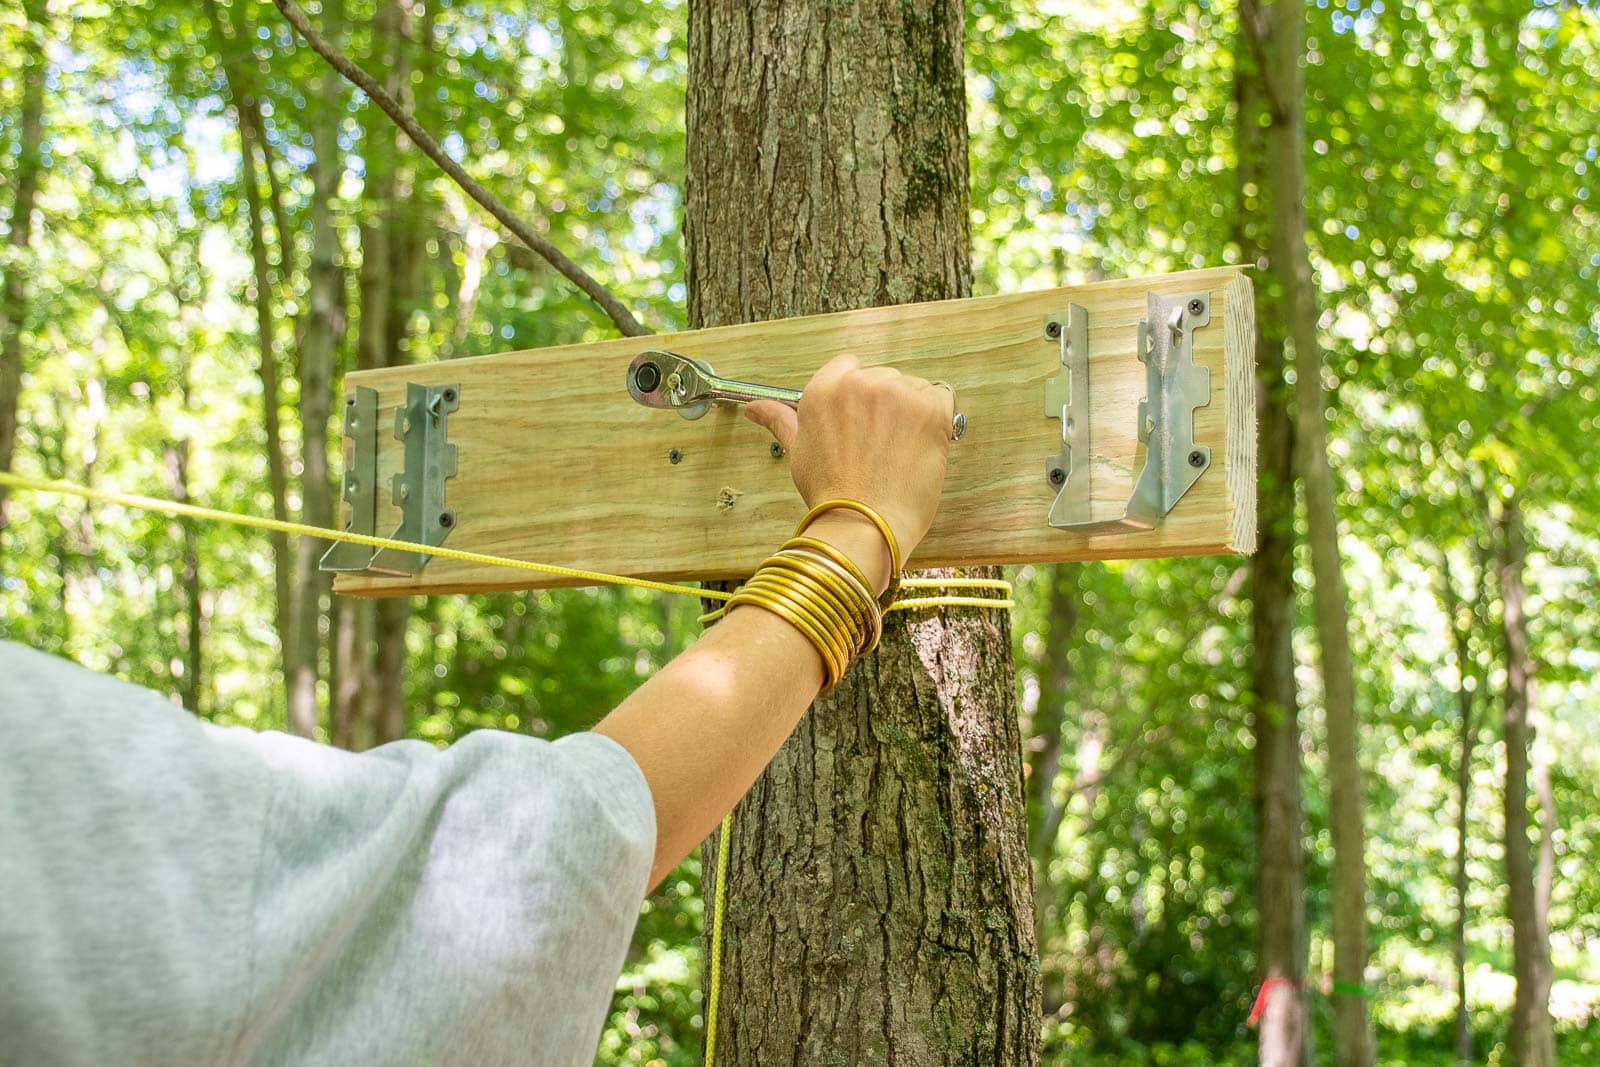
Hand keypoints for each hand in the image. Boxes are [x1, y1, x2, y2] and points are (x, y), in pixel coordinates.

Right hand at [743, 354, 955, 582]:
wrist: (865, 525)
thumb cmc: (831, 494)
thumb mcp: (799, 452)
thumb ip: (780, 420)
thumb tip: (753, 407)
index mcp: (823, 388)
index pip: (849, 367)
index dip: (859, 398)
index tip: (862, 424)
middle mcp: (860, 382)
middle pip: (884, 378)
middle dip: (887, 408)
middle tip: (880, 448)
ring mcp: (897, 392)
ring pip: (914, 389)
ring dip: (913, 415)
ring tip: (900, 454)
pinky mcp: (930, 407)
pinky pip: (942, 399)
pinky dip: (939, 422)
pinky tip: (922, 449)